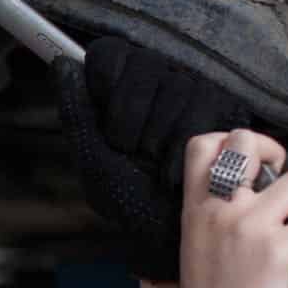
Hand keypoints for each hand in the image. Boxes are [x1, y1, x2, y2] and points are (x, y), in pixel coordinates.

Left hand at [54, 39, 254, 283]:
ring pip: (176, 86)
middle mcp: (157, 83)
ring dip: (158, 137)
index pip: (110, 55)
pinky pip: (203, 107)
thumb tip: (62, 64)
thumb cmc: (130, 200)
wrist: (172, 233)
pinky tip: (176, 169)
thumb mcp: (94, 160)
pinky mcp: (225, 108)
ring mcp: (193, 90)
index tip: (108, 127)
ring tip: (156, 163)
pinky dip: (182, 147)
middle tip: (133, 152)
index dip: (107, 89)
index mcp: (120, 91)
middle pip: (144, 67)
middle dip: (132, 120)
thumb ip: (76, 112)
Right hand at [175, 130, 287, 287]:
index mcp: (195, 207)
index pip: (205, 143)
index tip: (253, 169)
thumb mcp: (197, 243)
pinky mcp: (278, 252)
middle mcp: (221, 208)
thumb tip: (261, 184)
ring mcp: (250, 227)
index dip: (237, 142)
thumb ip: (218, 211)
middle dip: (276, 159)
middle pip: (249, 141)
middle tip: (280, 196)